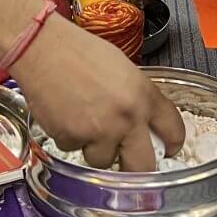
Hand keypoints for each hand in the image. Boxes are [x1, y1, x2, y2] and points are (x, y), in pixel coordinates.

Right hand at [11, 15, 183, 171]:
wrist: (42, 48)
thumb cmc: (78, 51)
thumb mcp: (122, 69)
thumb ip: (136, 97)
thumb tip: (142, 121)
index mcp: (143, 95)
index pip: (173, 130)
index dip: (172, 144)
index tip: (168, 150)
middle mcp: (126, 117)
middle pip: (143, 165)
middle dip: (135, 168)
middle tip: (128, 163)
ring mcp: (99, 131)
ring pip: (103, 160)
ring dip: (94, 148)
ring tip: (82, 121)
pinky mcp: (72, 138)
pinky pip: (74, 149)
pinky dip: (68, 138)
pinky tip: (63, 114)